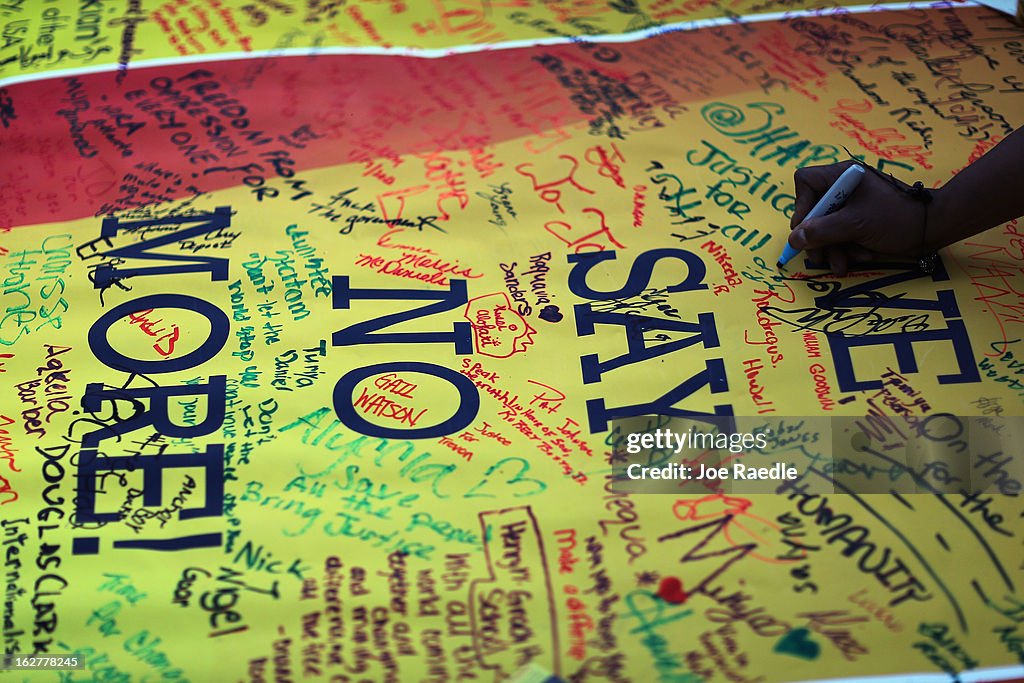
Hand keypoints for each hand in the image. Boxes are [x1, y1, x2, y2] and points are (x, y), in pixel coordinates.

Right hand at [788, 160, 928, 275]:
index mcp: (843, 176)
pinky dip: (847, 249)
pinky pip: (842, 235)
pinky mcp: (860, 220)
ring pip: (826, 228)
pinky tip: (861, 257)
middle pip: (814, 211)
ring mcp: (853, 205)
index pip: (806, 182)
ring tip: (844, 264)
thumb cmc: (897, 218)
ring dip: (833, 249)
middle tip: (819, 258)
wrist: (934, 229)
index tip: (807, 228)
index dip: (802, 206)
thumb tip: (794, 239)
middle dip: (818, 238)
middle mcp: (844, 187)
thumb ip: (821, 231)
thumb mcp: (855, 225)